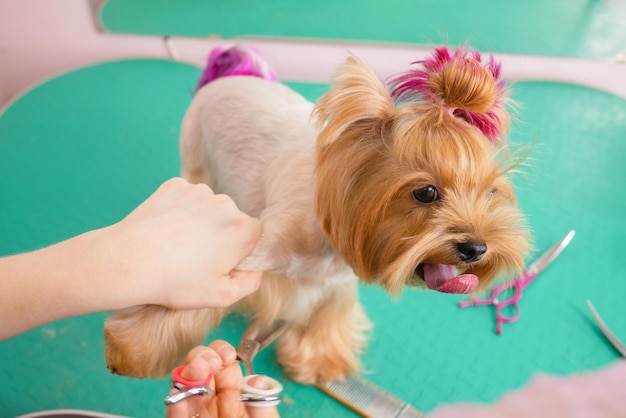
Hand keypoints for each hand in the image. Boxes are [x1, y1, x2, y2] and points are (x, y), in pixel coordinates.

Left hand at [107, 177, 262, 308]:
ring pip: (207, 207)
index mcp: (243, 228)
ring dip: (199, 222)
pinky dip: (179, 211)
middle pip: (230, 219)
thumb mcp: (222, 296)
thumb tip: (254, 270)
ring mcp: (198, 191)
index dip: (238, 251)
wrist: (128, 261)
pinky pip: (185, 198)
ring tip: (176, 246)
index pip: (253, 235)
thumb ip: (250, 283)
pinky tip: (165, 230)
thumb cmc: (176, 282)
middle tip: (194, 258)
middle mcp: (225, 203)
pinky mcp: (175, 186)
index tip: (219, 265)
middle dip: (219, 235)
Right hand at [166, 340, 279, 417]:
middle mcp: (213, 407)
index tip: (225, 352)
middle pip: (200, 372)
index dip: (222, 353)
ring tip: (195, 372)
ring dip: (186, 377)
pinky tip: (179, 398)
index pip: (224, 367)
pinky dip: (175, 407)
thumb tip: (258, 379)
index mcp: (236, 399)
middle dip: (201, 359)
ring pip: (184, 392)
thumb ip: (264, 406)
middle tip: (208, 362)